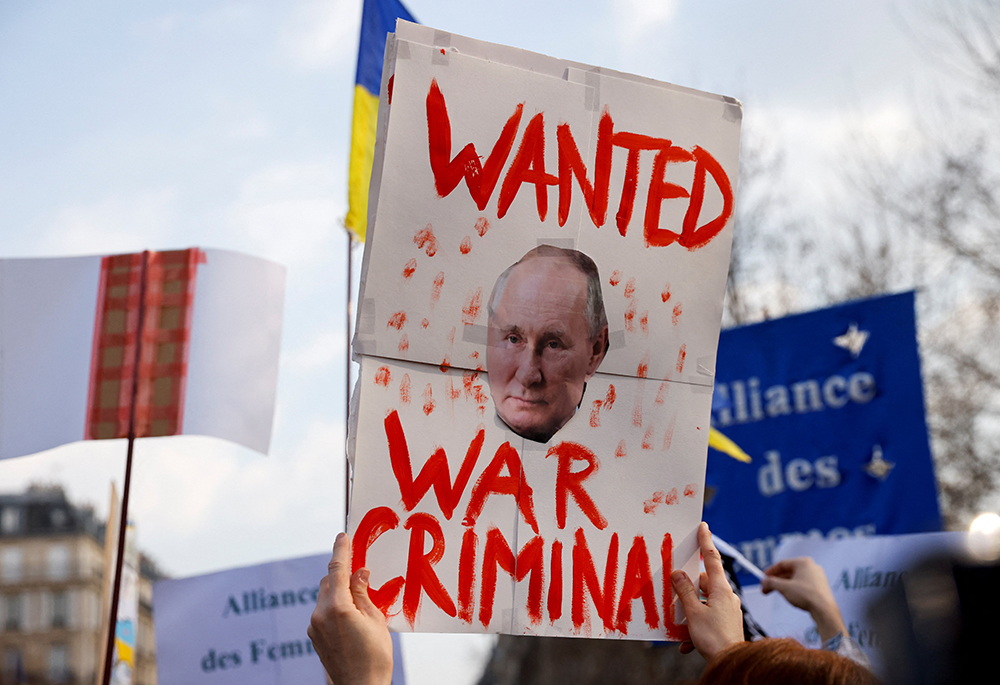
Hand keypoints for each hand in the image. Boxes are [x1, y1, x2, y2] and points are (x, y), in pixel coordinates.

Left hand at [308, 533, 393, 684]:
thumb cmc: (374, 657)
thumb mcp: (375, 619)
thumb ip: (363, 592)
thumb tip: (359, 572)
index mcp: (337, 607)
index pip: (337, 568)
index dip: (341, 549)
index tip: (343, 535)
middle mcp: (320, 614)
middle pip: (328, 581)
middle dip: (342, 573)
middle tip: (360, 571)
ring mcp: (315, 627)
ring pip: (325, 596)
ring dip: (339, 591)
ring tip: (360, 600)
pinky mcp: (314, 637)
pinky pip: (323, 611)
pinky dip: (335, 606)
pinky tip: (351, 616)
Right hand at [670, 522, 743, 660]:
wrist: (731, 662)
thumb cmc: (714, 637)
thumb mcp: (693, 612)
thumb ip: (684, 591)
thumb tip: (678, 574)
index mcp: (721, 589)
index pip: (711, 559)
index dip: (706, 541)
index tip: (703, 526)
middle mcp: (727, 596)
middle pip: (704, 583)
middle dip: (689, 590)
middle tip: (676, 598)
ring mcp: (728, 609)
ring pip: (704, 602)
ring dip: (691, 612)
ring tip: (682, 626)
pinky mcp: (727, 622)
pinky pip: (708, 618)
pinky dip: (696, 626)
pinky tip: (687, 641)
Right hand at [762, 556, 845, 641]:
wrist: (825, 610)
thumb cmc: (807, 595)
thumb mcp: (784, 588)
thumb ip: (771, 583)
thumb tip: (764, 582)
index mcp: (803, 562)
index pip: (782, 564)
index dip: (770, 571)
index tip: (762, 578)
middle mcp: (812, 567)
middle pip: (788, 572)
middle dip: (776, 581)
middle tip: (766, 589)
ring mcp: (817, 577)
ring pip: (795, 579)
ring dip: (783, 586)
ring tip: (776, 594)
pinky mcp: (820, 587)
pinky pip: (803, 585)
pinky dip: (793, 589)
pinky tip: (789, 596)